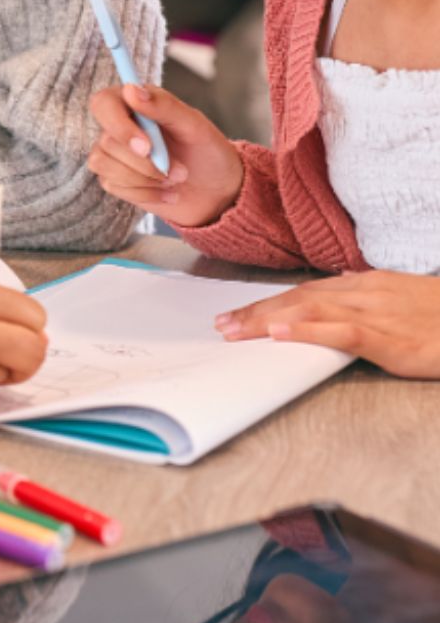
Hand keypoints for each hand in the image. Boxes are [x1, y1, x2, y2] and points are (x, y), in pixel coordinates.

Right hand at [88, 83, 243, 227]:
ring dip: (145, 178)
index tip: (146, 147)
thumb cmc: (206, 151)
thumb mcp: (193, 125)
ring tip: (174, 179)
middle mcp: (119, 126)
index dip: (119, 126)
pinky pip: (113, 186)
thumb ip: (163, 105)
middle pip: (107, 141)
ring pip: (105, 165)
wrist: (216, 191)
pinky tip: (167, 192)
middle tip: (179, 170)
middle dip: (145, 163)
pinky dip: (145, 193)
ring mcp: (113, 154)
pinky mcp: (114, 179)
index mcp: (135, 103)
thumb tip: (131, 90)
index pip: (104, 104)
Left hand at [215, 271, 439, 377]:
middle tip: (220, 325)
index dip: (270, 301)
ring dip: (267, 320)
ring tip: (235, 330)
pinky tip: (280, 332)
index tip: (238, 313)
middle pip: (299, 298)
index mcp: (366, 285)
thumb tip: (339, 285)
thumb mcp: (403, 297)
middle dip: (256, 312)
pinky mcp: (388, 337)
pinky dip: (308, 329)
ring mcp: (375, 313)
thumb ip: (367, 293)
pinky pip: (341, 331)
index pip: (307, 291)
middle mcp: (364, 292)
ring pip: (310, 310)